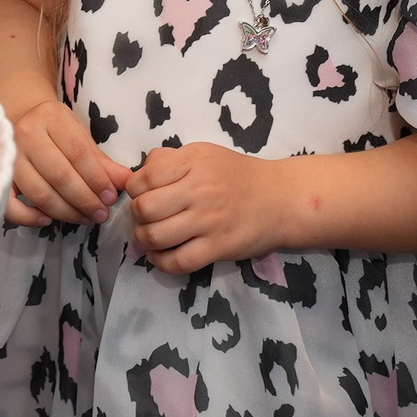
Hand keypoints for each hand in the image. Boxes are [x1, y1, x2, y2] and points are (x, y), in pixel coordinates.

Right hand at [4, 98, 130, 226]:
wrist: (19, 117)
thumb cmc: (53, 129)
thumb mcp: (79, 135)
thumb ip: (101, 161)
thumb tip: (125, 181)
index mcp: (51, 117)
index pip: (78, 153)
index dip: (97, 179)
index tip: (111, 198)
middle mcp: (26, 133)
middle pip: (60, 175)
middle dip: (84, 199)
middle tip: (100, 214)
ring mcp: (8, 155)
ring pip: (39, 192)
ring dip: (65, 211)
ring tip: (84, 219)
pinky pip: (10, 203)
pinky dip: (29, 216)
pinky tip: (48, 220)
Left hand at [127, 143, 286, 272]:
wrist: (281, 199)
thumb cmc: (238, 176)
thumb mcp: (205, 154)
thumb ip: (171, 159)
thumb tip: (140, 172)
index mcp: (193, 161)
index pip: (143, 178)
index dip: (135, 190)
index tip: (144, 195)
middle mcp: (199, 189)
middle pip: (144, 208)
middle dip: (138, 216)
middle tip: (147, 218)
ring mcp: (209, 220)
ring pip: (156, 236)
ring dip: (145, 240)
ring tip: (151, 238)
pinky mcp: (219, 247)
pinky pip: (179, 261)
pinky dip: (162, 262)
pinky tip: (161, 256)